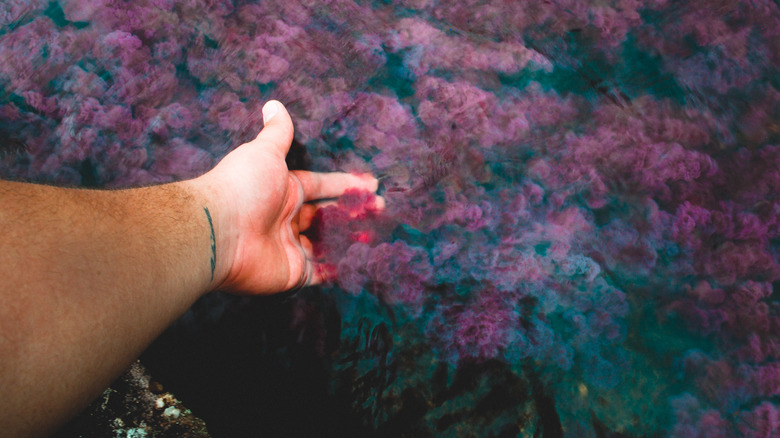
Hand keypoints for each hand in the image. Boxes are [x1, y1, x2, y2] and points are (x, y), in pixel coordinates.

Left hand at [194, 100, 378, 294]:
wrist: (220, 231)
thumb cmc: (243, 187)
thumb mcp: (265, 153)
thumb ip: (277, 132)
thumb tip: (274, 104)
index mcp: (284, 190)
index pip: (321, 186)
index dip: (347, 185)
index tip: (372, 185)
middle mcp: (286, 219)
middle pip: (326, 216)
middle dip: (353, 212)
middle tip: (381, 210)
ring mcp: (289, 247)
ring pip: (326, 244)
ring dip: (349, 240)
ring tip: (375, 235)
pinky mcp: (292, 273)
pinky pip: (319, 273)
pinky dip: (338, 269)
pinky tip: (359, 262)